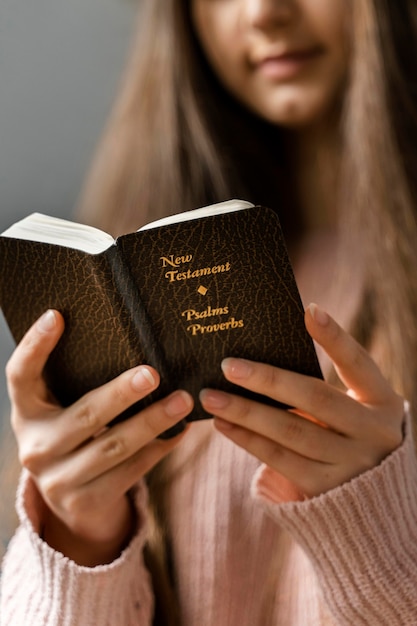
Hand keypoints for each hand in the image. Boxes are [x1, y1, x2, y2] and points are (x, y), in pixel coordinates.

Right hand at [7, 309, 192, 564]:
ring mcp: (59, 479)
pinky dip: (158, 449)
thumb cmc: (74, 438)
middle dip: (121, 394)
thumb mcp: (63, 413)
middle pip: (84, 415)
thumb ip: (79, 386)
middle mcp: (36, 447)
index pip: (20, 376)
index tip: (57, 316)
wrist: (70, 502)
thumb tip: (134, 343)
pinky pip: (130, 471)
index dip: (34, 346)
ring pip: (114, 446)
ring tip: (181, 401)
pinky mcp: (86, 501)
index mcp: (26, 414)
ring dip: (152, 422)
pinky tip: (178, 431)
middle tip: (152, 374)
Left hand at [200, 303, 403, 497]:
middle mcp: (373, 433)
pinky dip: (248, 440)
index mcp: (382, 402)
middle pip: (315, 399)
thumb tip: (264, 353)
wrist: (370, 497)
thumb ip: (324, 384)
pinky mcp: (326, 488)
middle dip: (268, 380)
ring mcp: (351, 464)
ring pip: (291, 432)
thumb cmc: (349, 434)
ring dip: (246, 412)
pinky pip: (280, 459)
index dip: (336, 337)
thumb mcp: (356, 407)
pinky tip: (224, 423)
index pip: (358, 363)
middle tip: (228, 366)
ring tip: (211, 396)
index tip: (309, 310)